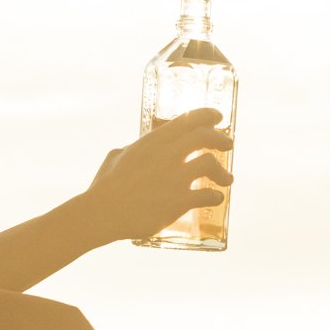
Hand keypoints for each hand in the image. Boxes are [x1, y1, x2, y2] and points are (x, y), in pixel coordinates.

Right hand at [79, 108, 233, 244]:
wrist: (101, 214)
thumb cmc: (104, 187)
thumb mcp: (117, 157)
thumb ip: (133, 149)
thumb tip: (136, 148)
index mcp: (152, 141)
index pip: (187, 119)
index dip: (208, 115)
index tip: (218, 117)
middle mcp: (166, 154)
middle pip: (204, 137)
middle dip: (221, 139)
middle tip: (228, 145)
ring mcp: (174, 177)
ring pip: (210, 163)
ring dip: (223, 172)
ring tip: (227, 180)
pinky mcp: (178, 201)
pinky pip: (207, 195)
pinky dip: (215, 196)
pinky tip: (215, 198)